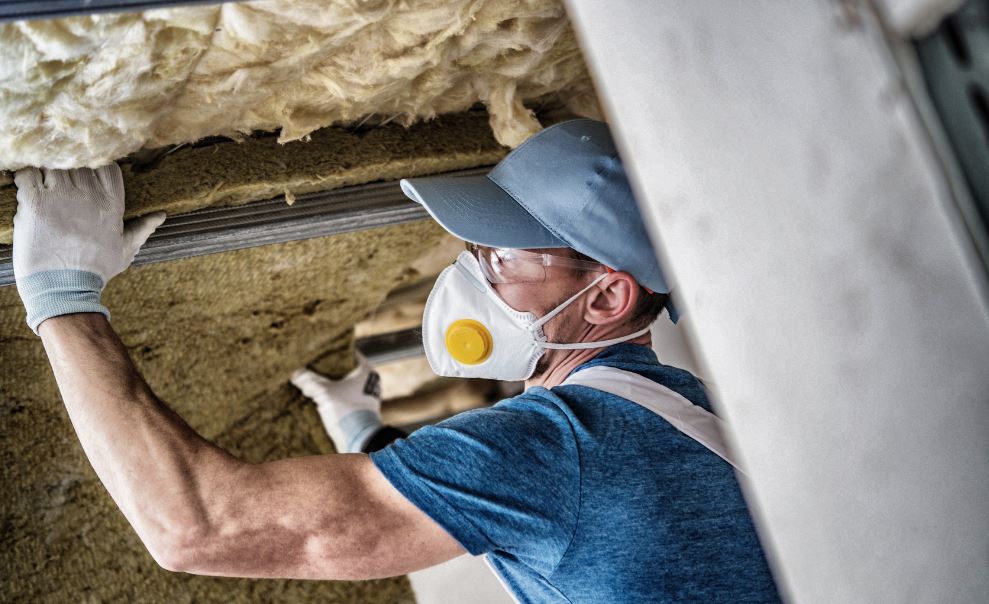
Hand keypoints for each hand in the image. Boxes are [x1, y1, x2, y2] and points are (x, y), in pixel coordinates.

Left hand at [13, 165, 165, 333]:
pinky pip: (27, 174)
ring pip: (51, 164)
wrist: (64, 286)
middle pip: (76, 161)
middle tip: (60, 177)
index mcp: (111, 203)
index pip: (106, 166)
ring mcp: (61, 195)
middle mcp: (88, 194)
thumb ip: (142, 228)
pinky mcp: (35, 202)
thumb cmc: (95, 269)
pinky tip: (26, 186)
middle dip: (67, 166)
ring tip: (42, 182)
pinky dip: (25, 176)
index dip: (95, 165)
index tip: (86, 173)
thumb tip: (161, 216)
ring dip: (44, 169)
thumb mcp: (125, 249)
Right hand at [291, 352, 383, 452]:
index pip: (348, 353)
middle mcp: (369, 381)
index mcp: (366, 370)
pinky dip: (333, 397)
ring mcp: (365, 396)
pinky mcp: (360, 410)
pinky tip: (318, 398)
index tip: (319, 351)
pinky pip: (344, 398)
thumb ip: (309, 381)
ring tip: (311, 382)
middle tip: (311, 367)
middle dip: (328, 370)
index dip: (333, 352)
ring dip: (329, 385)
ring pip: (343, 385)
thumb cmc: (346, 411)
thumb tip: (295, 374)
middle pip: (345, 370)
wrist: (360, 440)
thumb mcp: (324, 393)